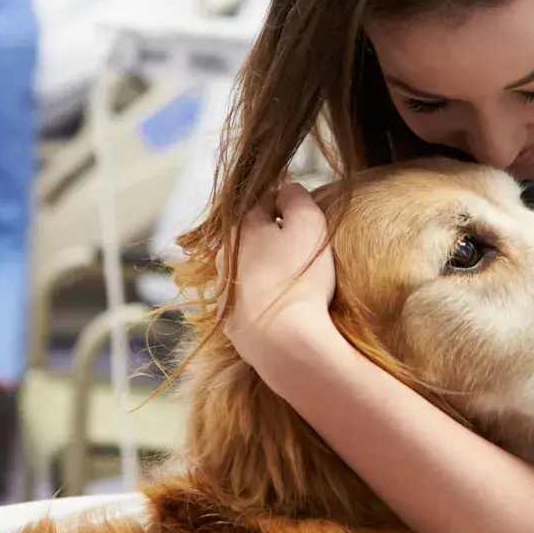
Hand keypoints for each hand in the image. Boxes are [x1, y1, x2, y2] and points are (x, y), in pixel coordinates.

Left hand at [217, 182, 337, 365]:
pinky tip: (283, 309)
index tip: (309, 220)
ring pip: (248, 269)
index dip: (290, 206)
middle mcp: (224, 256)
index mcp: (240, 226)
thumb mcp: (309, 223)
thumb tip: (287, 190)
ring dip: (267, 270)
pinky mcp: (230, 323)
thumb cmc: (299, 278)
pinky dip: (263, 300)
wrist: (284, 342)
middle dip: (275, 238)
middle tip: (304, 252)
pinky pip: (249, 302)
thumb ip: (296, 197)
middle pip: (253, 236)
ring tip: (295, 283)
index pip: (266, 200)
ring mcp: (224, 292)